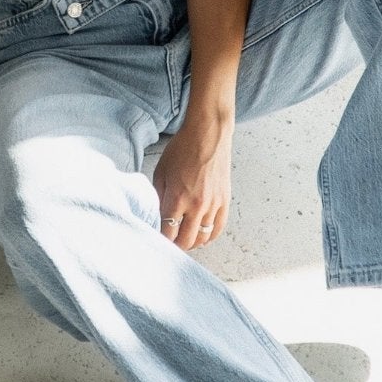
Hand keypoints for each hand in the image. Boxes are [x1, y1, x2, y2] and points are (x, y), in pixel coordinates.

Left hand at [153, 115, 232, 248]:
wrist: (208, 135)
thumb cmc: (182, 149)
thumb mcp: (161, 172)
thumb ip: (158, 196)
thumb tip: (156, 215)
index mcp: (177, 198)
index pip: (167, 232)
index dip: (160, 239)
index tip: (156, 239)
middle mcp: (196, 206)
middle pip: (185, 240)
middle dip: (175, 246)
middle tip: (169, 244)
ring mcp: (213, 205)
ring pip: (203, 238)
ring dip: (192, 244)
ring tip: (184, 241)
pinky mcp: (224, 201)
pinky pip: (218, 228)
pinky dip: (210, 237)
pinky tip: (202, 238)